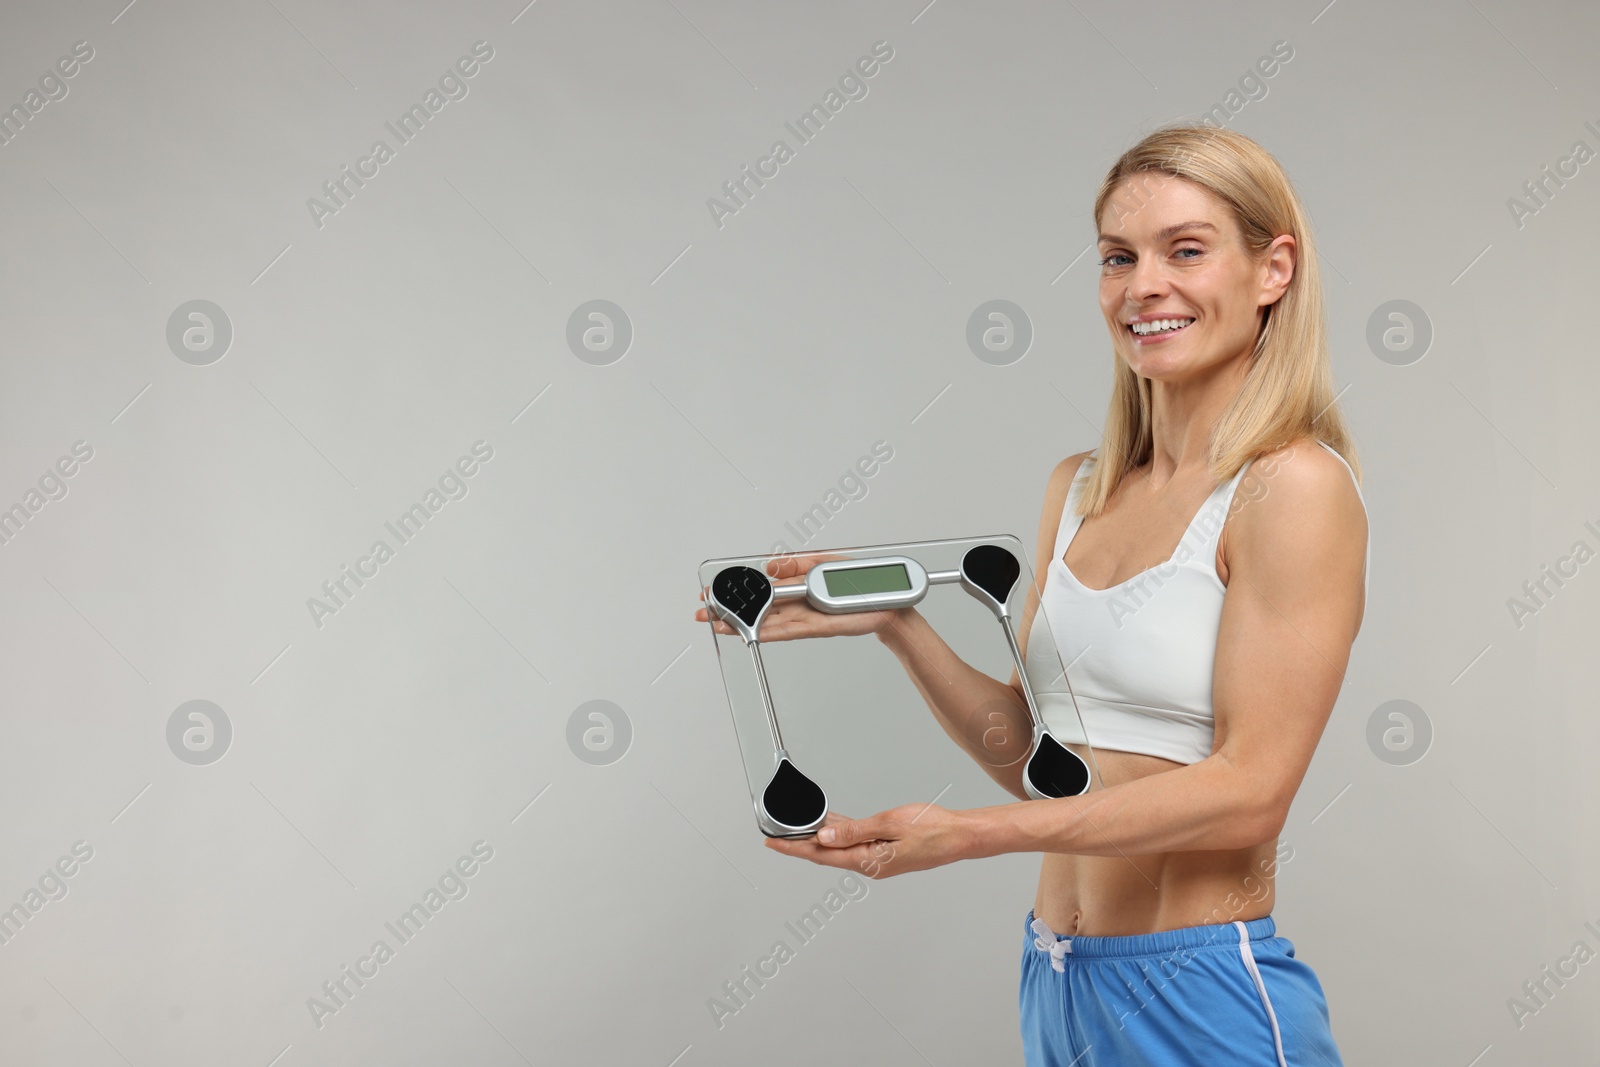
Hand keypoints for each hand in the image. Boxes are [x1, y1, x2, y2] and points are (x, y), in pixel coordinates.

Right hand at [693, 552, 907, 641]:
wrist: (889, 604)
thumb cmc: (861, 586)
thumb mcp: (825, 562)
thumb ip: (796, 563)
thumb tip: (769, 567)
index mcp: (796, 588)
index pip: (760, 589)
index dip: (736, 590)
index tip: (715, 590)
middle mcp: (796, 605)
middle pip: (756, 609)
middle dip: (728, 610)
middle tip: (704, 611)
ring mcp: (803, 618)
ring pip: (765, 623)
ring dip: (740, 624)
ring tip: (717, 624)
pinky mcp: (815, 628)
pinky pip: (785, 630)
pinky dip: (766, 631)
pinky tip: (749, 632)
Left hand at [763, 803, 978, 877]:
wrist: (960, 836)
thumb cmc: (933, 829)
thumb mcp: (890, 824)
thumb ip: (855, 831)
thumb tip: (824, 837)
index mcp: (868, 861)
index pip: (821, 855)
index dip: (794, 848)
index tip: (772, 843)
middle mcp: (870, 865)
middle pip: (826, 854)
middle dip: (800, 844)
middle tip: (777, 834)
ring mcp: (877, 860)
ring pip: (840, 849)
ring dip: (819, 839)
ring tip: (797, 827)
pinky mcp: (885, 853)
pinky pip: (855, 844)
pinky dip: (840, 835)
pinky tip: (830, 825)